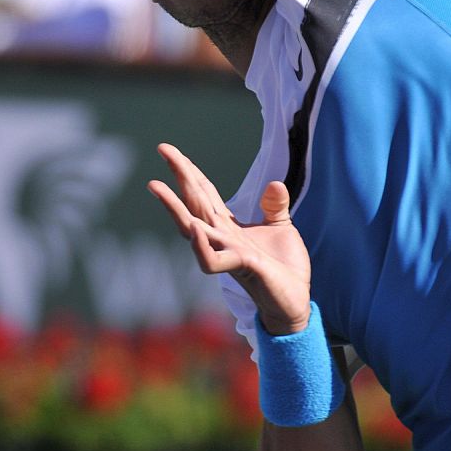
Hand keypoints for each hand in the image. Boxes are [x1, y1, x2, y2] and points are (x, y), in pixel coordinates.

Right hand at [146, 143, 311, 334]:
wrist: (294, 301)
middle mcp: (221, 238)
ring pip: (191, 229)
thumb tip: (274, 183)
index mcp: (228, 227)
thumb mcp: (282, 228)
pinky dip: (200, 245)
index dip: (188, 171)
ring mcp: (228, 253)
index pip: (204, 194)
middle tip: (163, 148)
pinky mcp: (241, 268)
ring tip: (156, 185)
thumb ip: (274, 206)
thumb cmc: (284, 269)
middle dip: (179, 176)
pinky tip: (194, 229)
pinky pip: (211, 260)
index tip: (169, 149)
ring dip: (173, 208)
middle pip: (194, 202)